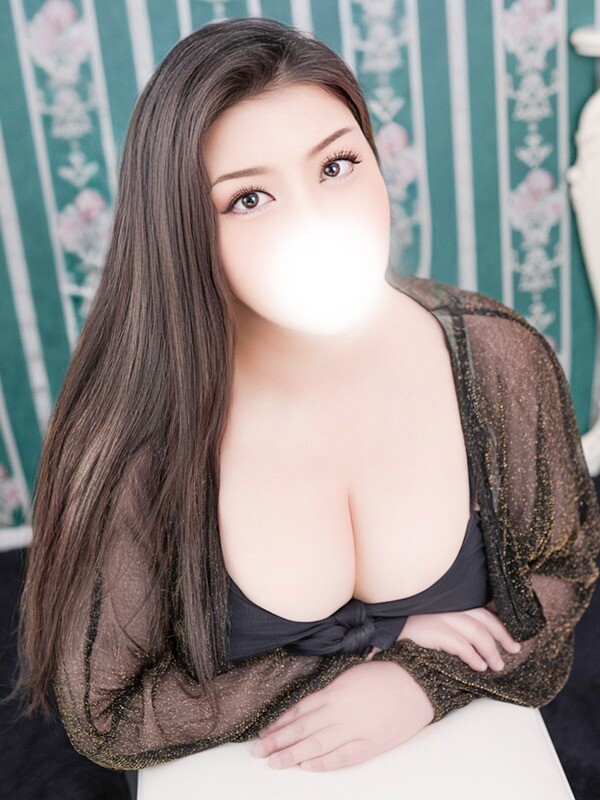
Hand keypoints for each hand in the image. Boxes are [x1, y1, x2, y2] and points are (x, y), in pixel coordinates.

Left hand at [252, 660, 434, 771]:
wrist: (416, 683)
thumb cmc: (384, 673)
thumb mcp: (350, 675)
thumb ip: (330, 691)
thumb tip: (309, 704)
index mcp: (333, 692)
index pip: (299, 711)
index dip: (279, 723)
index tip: (264, 732)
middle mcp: (338, 712)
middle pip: (301, 729)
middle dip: (277, 741)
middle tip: (258, 751)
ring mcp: (353, 729)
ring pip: (315, 745)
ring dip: (292, 754)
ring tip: (274, 762)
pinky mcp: (369, 744)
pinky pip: (342, 756)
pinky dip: (323, 763)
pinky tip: (307, 766)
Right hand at [367, 604, 521, 671]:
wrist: (378, 642)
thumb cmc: (406, 640)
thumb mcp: (432, 628)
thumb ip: (452, 629)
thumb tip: (481, 644)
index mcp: (445, 605)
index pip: (479, 609)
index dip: (499, 624)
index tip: (511, 639)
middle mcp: (442, 607)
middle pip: (482, 617)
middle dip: (501, 635)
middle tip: (513, 650)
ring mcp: (436, 617)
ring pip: (475, 631)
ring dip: (490, 650)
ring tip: (496, 665)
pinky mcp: (431, 631)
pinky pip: (460, 644)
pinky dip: (474, 656)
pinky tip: (479, 667)